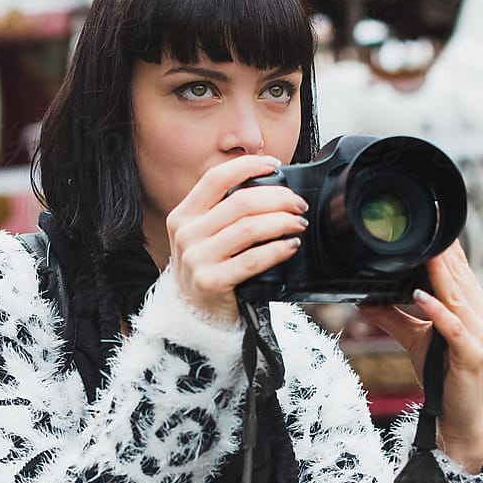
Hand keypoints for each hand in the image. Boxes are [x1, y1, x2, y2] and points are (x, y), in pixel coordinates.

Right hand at [166, 155, 309, 325]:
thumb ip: (225, 214)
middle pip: (240, 202)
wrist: (193, 317)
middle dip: (277, 198)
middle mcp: (186, 234)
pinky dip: (277, 249)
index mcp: (183, 215)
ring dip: (282, 222)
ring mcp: (196, 259)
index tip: (274, 165)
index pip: (215, 179)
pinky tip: (291, 246)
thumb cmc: (208, 270)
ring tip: (299, 223)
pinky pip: (252, 259)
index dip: (247, 166)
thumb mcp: (204, 237)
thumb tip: (271, 188)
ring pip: (248, 228)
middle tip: (298, 204)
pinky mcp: (211, 282)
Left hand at [356, 242, 482, 472]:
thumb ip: (392, 317)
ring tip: (424, 248)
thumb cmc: (443, 379)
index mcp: (471, 306)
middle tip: (425, 219)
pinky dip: (437, 310)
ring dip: (439, 272)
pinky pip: (453, 327)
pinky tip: (420, 296)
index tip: (429, 217)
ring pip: (456, 295)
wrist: (461, 420)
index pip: (457, 267)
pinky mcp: (471, 354)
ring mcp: (479, 333)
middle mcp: (480, 314)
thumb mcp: (415, 340)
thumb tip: (363, 298)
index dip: (444, 242)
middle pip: (458, 275)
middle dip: (441, 248)